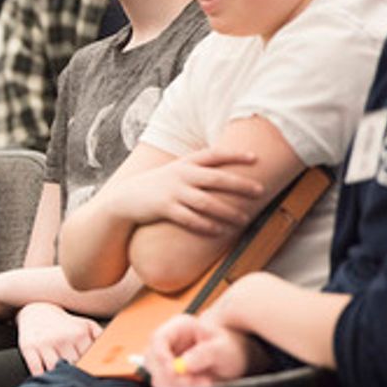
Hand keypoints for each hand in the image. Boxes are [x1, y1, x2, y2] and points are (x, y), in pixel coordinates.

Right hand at [15, 302, 101, 374]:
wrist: (36, 310)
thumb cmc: (63, 323)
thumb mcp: (85, 324)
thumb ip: (100, 338)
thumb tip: (112, 354)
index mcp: (79, 334)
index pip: (89, 360)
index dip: (90, 370)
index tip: (90, 376)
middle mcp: (61, 338)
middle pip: (73, 367)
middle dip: (75, 375)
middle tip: (77, 380)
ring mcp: (44, 343)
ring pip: (54, 371)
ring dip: (59, 377)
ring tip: (62, 381)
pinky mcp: (28, 347)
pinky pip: (36, 370)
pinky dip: (41, 377)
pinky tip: (47, 378)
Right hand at [112, 148, 263, 235]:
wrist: (125, 198)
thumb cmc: (159, 186)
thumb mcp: (176, 171)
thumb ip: (199, 170)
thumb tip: (231, 173)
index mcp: (185, 163)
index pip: (213, 155)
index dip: (234, 155)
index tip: (255, 158)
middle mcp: (180, 175)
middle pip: (216, 178)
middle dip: (240, 185)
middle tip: (260, 191)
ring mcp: (172, 192)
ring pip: (206, 202)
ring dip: (227, 211)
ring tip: (244, 219)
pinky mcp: (164, 209)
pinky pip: (190, 219)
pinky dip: (207, 225)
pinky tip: (220, 231)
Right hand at [146, 313, 259, 386]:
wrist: (235, 360)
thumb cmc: (230, 348)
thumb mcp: (223, 348)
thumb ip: (204, 354)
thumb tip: (183, 364)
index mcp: (179, 326)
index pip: (158, 338)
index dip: (160, 355)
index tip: (173, 371)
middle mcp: (168, 341)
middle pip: (152, 359)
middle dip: (171, 375)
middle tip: (193, 383)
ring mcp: (166, 358)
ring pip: (157, 376)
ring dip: (178, 385)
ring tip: (204, 383)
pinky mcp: (168, 374)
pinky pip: (165, 386)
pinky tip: (197, 386)